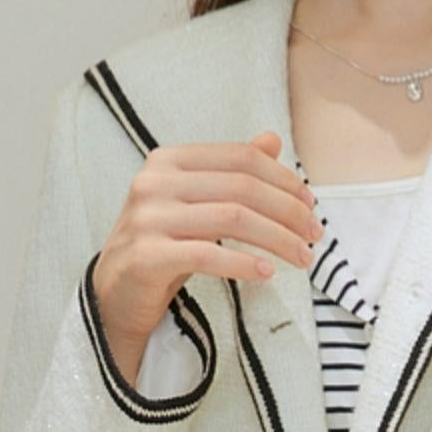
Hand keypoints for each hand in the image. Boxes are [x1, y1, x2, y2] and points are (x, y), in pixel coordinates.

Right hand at [92, 130, 322, 368]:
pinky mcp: (145, 255)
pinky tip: (267, 273)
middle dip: (288, 212)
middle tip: (315, 237)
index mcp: (169, 160)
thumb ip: (231, 172)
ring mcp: (146, 218)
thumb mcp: (198, 204)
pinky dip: (244, 264)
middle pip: (242, 188)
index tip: (311, 206)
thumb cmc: (163, 245)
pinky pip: (207, 255)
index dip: (283, 180)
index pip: (241, 159)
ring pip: (231, 219)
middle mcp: (154, 182)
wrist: (116, 291)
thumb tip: (272, 139)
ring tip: (302, 258)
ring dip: (277, 239)